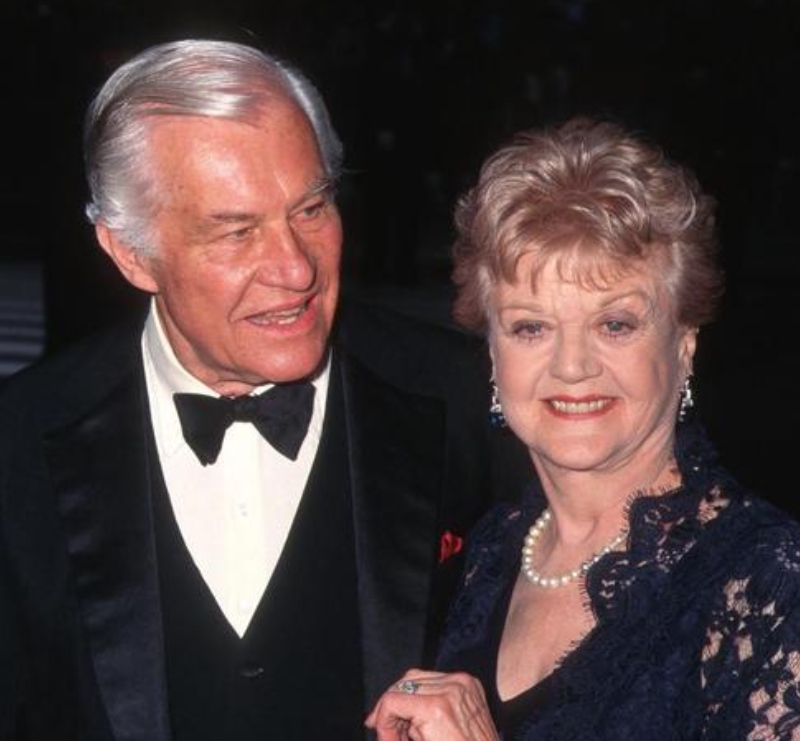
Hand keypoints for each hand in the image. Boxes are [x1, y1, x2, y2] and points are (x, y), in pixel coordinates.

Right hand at [365, 669, 498, 740]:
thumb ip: (400, 730)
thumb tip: (382, 721)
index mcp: (435, 708)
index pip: (392, 700)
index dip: (382, 720)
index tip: (384, 737)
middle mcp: (449, 688)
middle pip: (403, 684)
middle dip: (391, 708)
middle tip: (385, 729)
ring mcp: (461, 682)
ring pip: (418, 677)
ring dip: (406, 697)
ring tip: (402, 721)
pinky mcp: (469, 682)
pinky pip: (437, 679)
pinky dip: (425, 692)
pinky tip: (421, 709)